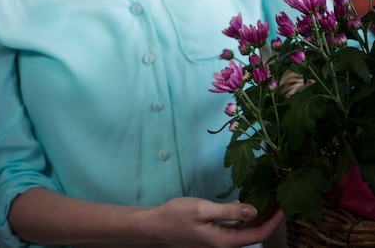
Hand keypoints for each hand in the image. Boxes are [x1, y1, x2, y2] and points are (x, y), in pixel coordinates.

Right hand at [151, 197, 284, 247]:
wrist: (157, 225)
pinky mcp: (215, 236)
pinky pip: (237, 229)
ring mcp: (220, 241)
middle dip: (270, 219)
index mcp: (225, 241)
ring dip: (260, 218)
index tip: (285, 206)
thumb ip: (229, 211)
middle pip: (255, 235)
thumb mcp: (203, 209)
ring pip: (247, 232)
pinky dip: (247, 218)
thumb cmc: (178, 215)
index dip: (274, 221)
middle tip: (281, 199)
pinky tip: (249, 206)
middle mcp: (225, 245)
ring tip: (270, 200)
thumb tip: (254, 211)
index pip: (258, 234)